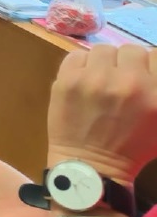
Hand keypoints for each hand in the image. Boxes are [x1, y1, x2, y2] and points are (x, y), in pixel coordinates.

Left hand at [47, 44, 156, 182]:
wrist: (91, 166)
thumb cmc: (132, 147)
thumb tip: (151, 69)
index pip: (156, 55)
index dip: (149, 66)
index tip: (143, 76)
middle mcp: (128, 82)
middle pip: (131, 50)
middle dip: (128, 64)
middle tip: (122, 80)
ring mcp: (95, 79)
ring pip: (103, 50)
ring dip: (104, 63)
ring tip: (102, 80)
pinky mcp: (68, 79)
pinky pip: (77, 55)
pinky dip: (81, 66)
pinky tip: (84, 82)